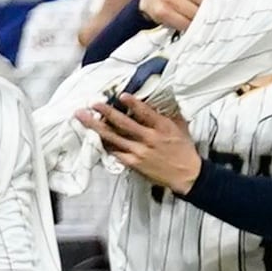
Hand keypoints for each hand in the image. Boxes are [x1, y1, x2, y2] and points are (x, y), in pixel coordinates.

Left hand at [85, 94, 206, 192]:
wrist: (187, 175)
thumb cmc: (184, 150)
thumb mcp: (180, 126)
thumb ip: (167, 113)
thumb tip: (157, 99)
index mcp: (162, 127)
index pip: (145, 112)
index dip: (133, 103)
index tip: (122, 95)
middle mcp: (149, 139)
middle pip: (124, 124)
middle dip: (107, 112)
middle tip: (94, 103)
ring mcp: (140, 152)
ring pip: (114, 138)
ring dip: (97, 127)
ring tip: (84, 118)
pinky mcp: (134, 163)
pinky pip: (115, 152)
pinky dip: (104, 144)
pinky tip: (94, 137)